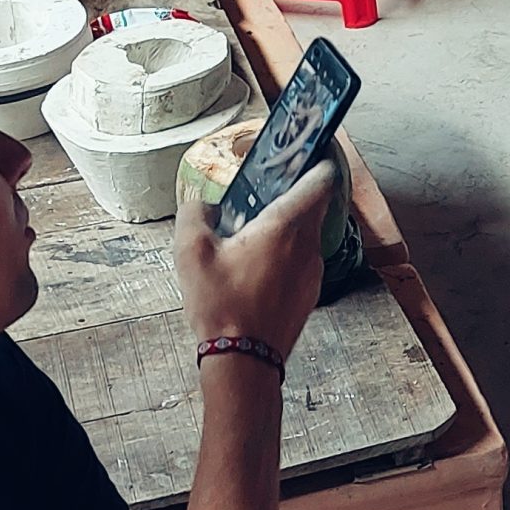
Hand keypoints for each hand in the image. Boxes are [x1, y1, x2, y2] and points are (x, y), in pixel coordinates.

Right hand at [171, 161, 335, 357]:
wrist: (243, 363)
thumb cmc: (221, 307)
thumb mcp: (190, 250)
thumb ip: (195, 212)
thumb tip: (205, 206)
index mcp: (285, 227)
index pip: (319, 180)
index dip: (319, 158)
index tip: (312, 146)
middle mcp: (308, 248)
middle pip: (312, 207)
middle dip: (292, 192)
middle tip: (266, 187)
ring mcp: (312, 275)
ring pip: (305, 236)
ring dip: (284, 227)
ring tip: (250, 232)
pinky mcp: (308, 296)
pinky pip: (300, 262)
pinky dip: (284, 254)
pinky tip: (254, 265)